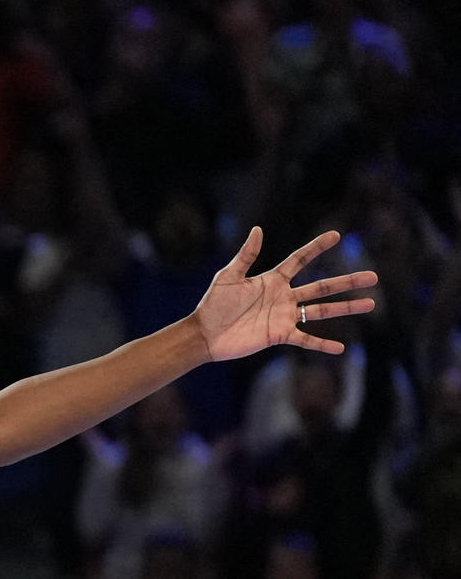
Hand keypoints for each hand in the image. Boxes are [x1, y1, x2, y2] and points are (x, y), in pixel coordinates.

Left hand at [195, 229, 378, 361]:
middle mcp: (284, 297)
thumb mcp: (228, 277)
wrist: (204, 334)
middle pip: (322, 287)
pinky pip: (305, 339)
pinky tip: (340, 348)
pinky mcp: (279, 335)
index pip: (300, 260)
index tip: (336, 235)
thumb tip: (257, 230)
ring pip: (321, 311)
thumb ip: (245, 255)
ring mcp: (284, 317)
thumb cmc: (213, 304)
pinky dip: (322, 344)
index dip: (317, 248)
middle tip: (373, 277)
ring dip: (346, 307)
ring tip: (370, 303)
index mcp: (273, 280)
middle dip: (347, 282)